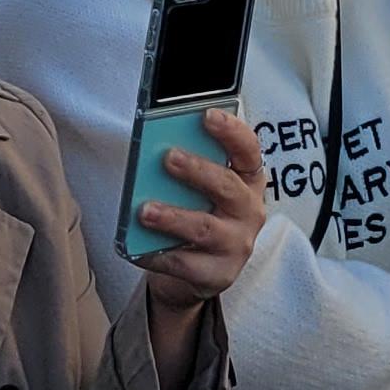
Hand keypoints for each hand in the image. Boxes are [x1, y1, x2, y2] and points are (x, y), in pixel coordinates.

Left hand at [134, 105, 269, 309]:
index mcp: (250, 181)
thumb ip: (193, 170)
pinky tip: (138, 248)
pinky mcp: (219, 275)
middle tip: (168, 157)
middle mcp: (250, 211)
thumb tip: (159, 148)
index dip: (231, 131)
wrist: (198, 272)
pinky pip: (184, 264)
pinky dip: (158, 254)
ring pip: (205, 228)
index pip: (249, 150)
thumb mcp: (204, 190)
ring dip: (174, 217)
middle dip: (197, 170)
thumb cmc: (199, 214)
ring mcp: (237, 245)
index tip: (207, 115)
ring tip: (145, 210)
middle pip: (227, 187)